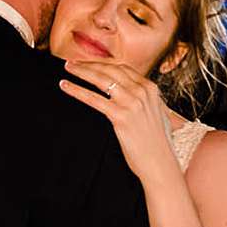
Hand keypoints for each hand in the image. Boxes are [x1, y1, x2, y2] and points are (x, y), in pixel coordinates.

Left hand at [57, 57, 177, 181]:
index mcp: (151, 89)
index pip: (123, 67)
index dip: (103, 63)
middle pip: (111, 69)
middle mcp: (142, 92)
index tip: (89, 63)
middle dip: (90, 63)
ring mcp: (132, 103)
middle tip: (73, 62)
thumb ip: (146, 101)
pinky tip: (66, 85)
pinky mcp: (121, 116)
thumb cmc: (157, 145)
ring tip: (67, 68)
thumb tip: (135, 96)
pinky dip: (77, 90)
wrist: (160, 164)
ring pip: (101, 79)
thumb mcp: (157, 115)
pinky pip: (93, 98)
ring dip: (81, 71)